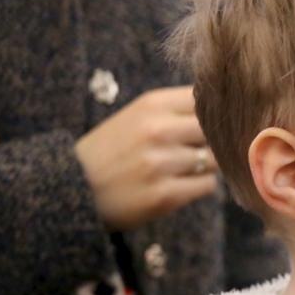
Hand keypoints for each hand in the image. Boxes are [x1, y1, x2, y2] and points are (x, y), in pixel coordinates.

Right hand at [75, 87, 218, 231]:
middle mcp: (158, 130)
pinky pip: (207, 185)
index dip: (216, 112)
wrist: (69, 188)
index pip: (207, 99)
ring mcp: (161, 163)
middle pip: (217, 130)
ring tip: (181, 169)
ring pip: (214, 159)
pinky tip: (178, 185)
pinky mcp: (165, 195)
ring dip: (206, 166)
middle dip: (214, 141)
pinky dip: (199, 186)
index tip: (213, 122)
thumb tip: (225, 108)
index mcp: (152, 104)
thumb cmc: (110, 150)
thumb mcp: (136, 116)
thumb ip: (175, 110)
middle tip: (197, 150)